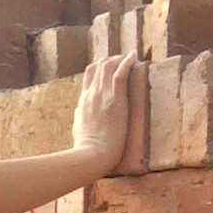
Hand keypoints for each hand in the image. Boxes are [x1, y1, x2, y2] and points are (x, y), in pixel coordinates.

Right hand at [71, 53, 135, 177]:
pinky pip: (121, 73)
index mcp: (83, 101)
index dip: (100, 66)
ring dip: (121, 58)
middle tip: (124, 59)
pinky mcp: (115, 99)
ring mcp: (102, 95)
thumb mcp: (78, 129)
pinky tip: (134, 56)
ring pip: (109, 65)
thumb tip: (79, 112)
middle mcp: (91, 94)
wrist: (91, 156)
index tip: (111, 66)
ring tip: (131, 57)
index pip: (89, 75)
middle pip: (99, 66)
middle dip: (112, 59)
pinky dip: (128, 62)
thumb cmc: (86, 149)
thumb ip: (80, 117)